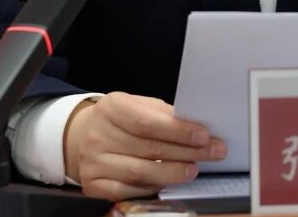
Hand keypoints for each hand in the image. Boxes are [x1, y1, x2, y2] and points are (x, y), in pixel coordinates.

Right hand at [63, 92, 227, 200]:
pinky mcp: (93, 185)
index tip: (203, 135)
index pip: (147, 122)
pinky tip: (168, 183)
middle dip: (186, 151)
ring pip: (140, 172)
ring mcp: (93, 162)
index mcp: (111, 108)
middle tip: (213, 152)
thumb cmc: (121, 121)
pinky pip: (128, 191)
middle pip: (148, 148)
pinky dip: (151, 188)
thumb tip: (196, 126)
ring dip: (172, 172)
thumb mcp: (139, 106)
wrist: (84, 136)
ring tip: (194, 169)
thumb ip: (164, 114)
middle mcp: (98, 135)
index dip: (178, 130)